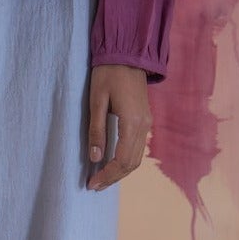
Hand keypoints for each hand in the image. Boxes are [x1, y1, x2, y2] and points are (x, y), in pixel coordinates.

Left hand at [85, 64, 152, 189]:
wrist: (128, 54)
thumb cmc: (108, 74)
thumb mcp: (97, 101)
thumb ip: (96, 130)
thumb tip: (95, 158)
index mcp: (132, 123)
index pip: (122, 160)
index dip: (107, 175)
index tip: (91, 183)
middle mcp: (144, 126)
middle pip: (131, 164)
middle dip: (113, 177)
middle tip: (94, 185)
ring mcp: (147, 123)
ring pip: (137, 158)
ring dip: (120, 171)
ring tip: (102, 178)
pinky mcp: (145, 119)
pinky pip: (138, 148)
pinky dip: (126, 160)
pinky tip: (112, 162)